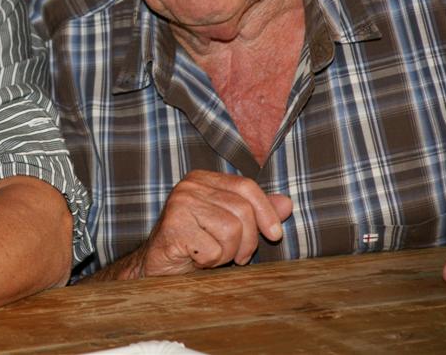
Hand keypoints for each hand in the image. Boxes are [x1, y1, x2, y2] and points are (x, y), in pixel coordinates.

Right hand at [140, 170, 292, 276]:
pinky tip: (196, 259)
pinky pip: (213, 250)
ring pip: (231, 231)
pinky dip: (211, 262)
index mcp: (203, 179)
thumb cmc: (195, 244)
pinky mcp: (173, 228)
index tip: (275, 234)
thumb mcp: (229, 225)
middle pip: (242, 211)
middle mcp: (190, 187)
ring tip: (211, 255)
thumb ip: (255, 213)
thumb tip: (287, 204)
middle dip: (247, 241)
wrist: (157, 266)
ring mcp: (179, 205)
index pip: (246, 187)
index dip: (267, 211)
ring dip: (227, 253)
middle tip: (235, 256)